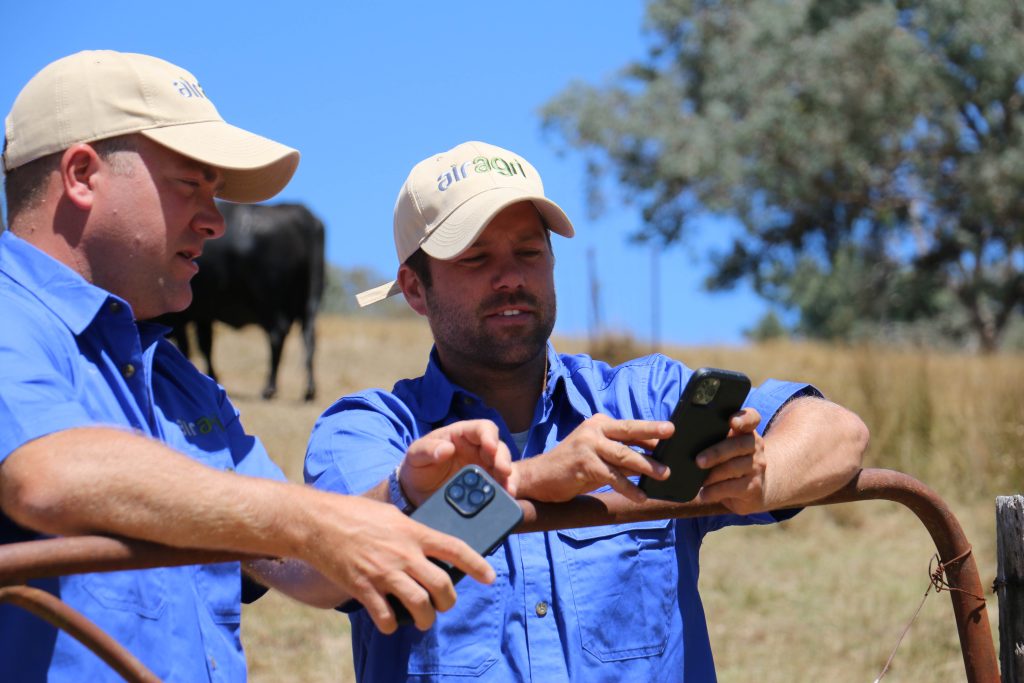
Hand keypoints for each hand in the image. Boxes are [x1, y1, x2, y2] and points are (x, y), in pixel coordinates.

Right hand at [302, 491, 495, 633]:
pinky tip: (391, 622)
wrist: (318, 522)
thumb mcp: (392, 514)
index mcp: (414, 532)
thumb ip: (412, 531)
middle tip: (444, 603)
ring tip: (423, 619)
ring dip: (425, 618)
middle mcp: (404, 554)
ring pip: (419, 605)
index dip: (477, 564)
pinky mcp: (364, 588)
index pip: (455, 549)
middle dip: (448, 601)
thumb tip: (429, 545)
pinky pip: (386, 616)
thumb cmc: (355, 514)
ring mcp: (384, 572)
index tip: (490, 576)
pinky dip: (392, 624)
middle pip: (442, 585)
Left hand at [400, 420, 513, 505]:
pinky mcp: (486, 487)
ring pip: (504, 468)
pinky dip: (506, 491)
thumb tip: (447, 448)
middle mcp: (478, 450)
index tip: (490, 448)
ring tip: (508, 489)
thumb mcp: (415, 455)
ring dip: (508, 477)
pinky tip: (507, 498)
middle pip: (498, 448)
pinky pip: (500, 487)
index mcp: (462, 435)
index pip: (483, 428)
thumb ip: (427, 449)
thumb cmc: (417, 466)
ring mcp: (484, 469)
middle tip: (504, 472)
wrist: (415, 493)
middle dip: (503, 459)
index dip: (490, 436)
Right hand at [513, 413, 672, 502]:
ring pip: (624, 454)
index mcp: (599, 424)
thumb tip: (653, 462)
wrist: (539, 478)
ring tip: (664, 474)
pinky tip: (640, 496)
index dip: (652, 431)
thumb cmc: (573, 468)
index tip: (673, 432)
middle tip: (672, 433)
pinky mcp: (584, 463)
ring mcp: (588, 445)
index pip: (630, 427)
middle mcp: (594, 430)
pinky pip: (612, 476)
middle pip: (629, 430)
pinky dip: (628, 487)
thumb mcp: (600, 458)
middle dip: (652, 431)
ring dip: (646, 465)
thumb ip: (622, 456)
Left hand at [693, 408, 767, 513]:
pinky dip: (715, 491)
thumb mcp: (725, 446)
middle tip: (698, 461)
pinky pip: (732, 488)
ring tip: (699, 480)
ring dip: (713, 475)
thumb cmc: (730, 461)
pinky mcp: (754, 487)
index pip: (751, 418)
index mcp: (746, 431)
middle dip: (716, 452)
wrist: (755, 488)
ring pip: (734, 468)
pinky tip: (704, 494)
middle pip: (738, 445)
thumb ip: (710, 438)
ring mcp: (756, 467)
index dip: (743, 418)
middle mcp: (755, 446)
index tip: (731, 421)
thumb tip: (681, 442)